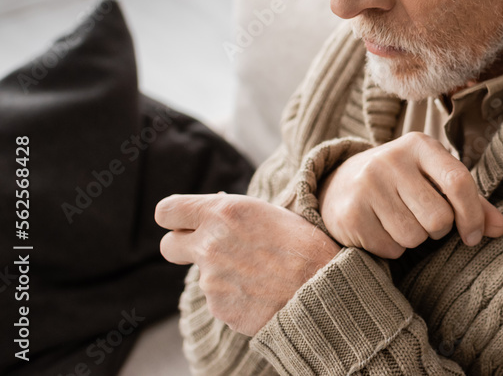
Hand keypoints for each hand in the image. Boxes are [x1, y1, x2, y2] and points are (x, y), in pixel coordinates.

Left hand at [155, 192, 340, 335]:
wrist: (325, 289)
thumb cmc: (306, 245)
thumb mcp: (270, 213)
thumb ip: (233, 213)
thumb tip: (213, 205)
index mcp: (223, 212)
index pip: (167, 211)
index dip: (174, 217)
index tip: (184, 222)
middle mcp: (210, 244)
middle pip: (168, 245)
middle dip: (183, 246)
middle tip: (209, 249)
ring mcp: (210, 279)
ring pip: (203, 275)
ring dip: (223, 274)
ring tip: (262, 274)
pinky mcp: (218, 308)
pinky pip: (219, 299)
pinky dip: (236, 297)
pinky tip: (263, 293)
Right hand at [318, 132, 502, 258]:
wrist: (340, 183)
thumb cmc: (403, 184)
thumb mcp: (435, 181)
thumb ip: (471, 202)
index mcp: (419, 145)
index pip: (458, 181)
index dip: (472, 214)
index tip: (472, 236)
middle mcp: (391, 159)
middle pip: (438, 218)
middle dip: (437, 230)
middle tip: (423, 220)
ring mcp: (367, 184)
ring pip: (414, 237)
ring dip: (414, 240)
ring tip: (399, 221)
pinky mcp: (351, 212)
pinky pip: (390, 248)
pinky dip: (392, 248)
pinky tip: (381, 229)